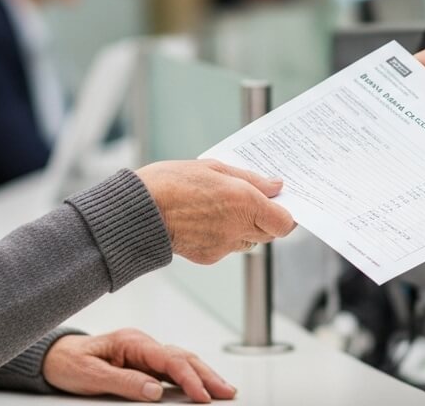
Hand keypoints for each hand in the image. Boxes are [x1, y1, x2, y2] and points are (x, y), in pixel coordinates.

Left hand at [43, 328, 234, 402]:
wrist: (54, 357)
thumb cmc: (69, 363)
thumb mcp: (91, 376)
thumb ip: (125, 382)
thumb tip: (155, 391)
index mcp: (132, 342)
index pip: (169, 360)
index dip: (189, 378)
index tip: (202, 396)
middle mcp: (143, 344)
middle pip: (183, 357)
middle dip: (207, 375)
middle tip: (227, 392)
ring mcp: (145, 353)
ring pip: (182, 361)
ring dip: (204, 375)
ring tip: (223, 389)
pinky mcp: (144, 363)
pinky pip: (173, 369)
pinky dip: (191, 376)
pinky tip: (202, 385)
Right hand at [136, 159, 295, 264]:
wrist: (137, 213)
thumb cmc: (171, 183)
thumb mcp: (214, 167)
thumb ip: (250, 179)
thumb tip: (276, 186)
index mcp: (244, 202)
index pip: (285, 222)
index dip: (287, 214)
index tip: (281, 202)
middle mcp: (238, 228)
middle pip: (270, 233)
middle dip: (267, 218)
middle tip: (253, 201)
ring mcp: (224, 246)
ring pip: (250, 241)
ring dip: (246, 228)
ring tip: (224, 208)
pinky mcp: (209, 257)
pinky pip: (228, 248)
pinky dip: (224, 236)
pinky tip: (206, 220)